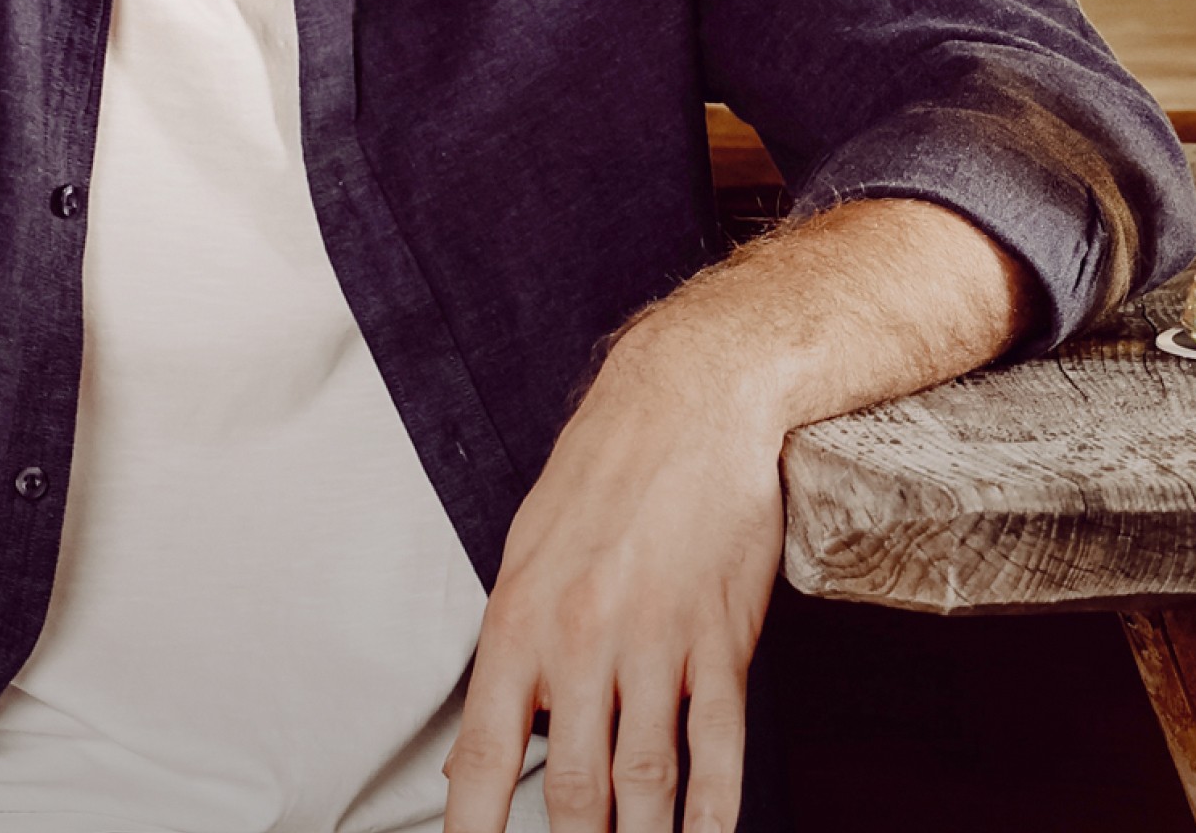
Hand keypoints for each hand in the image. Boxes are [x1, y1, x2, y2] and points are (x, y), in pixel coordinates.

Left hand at [439, 338, 780, 832]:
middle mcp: (580, 642)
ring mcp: (655, 644)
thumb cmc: (600, 476)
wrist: (688, 404)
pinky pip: (719, 747)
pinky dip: (715, 809)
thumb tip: (490, 741)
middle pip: (572, 786)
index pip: (483, 752)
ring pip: (646, 779)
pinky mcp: (721, 641)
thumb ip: (512, 652)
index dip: (474, 825)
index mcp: (516, 622)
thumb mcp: (526, 553)